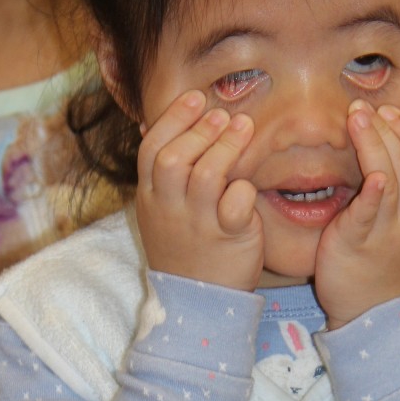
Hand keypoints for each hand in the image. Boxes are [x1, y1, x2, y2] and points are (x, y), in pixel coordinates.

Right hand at [136, 91, 262, 288]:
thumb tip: (151, 124)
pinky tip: (248, 186)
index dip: (173, 119)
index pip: (151, 149)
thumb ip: (159, 171)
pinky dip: (244, 190)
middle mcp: (170, 209)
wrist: (198, 302)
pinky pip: (236, 206)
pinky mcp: (228, 239)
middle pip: (173, 159)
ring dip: (226, 147)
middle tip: (223, 114)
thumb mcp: (160, 210)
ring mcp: (198, 225)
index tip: (196, 98)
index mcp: (151, 198)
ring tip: (243, 128)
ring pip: (206, 175)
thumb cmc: (185, 247)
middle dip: (200, 130)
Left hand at [314, 100, 399, 328]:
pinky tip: (373, 175)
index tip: (388, 110)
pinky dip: (376, 194)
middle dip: (387, 131)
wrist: (377, 317)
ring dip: (375, 146)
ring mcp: (389, 232)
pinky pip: (372, 216)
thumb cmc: (388, 268)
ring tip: (358, 119)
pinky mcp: (361, 245)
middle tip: (365, 107)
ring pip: (392, 181)